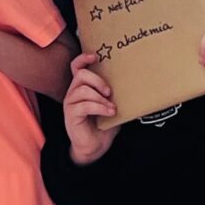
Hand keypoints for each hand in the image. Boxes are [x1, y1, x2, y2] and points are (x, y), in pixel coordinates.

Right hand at [62, 51, 120, 165]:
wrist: (94, 147)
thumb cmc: (102, 125)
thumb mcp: (110, 105)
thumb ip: (115, 94)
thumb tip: (134, 83)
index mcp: (81, 88)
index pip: (76, 67)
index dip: (82, 59)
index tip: (95, 57)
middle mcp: (73, 93)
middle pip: (81, 75)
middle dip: (98, 80)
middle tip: (110, 92)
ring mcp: (70, 104)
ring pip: (83, 89)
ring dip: (101, 98)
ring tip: (111, 107)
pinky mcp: (71, 115)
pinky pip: (84, 105)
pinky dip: (100, 107)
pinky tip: (109, 112)